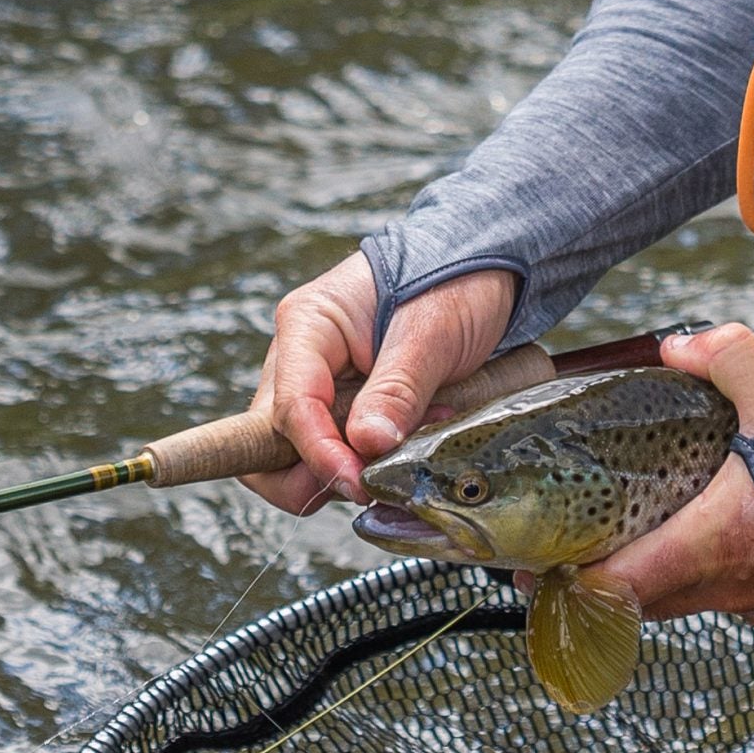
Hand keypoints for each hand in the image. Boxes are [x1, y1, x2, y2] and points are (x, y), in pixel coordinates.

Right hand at [236, 255, 515, 511]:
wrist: (483, 269)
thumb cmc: (454, 282)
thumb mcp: (433, 332)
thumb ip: (397, 388)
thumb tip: (366, 445)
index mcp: (308, 324)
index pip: (292, 406)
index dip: (319, 455)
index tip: (358, 482)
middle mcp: (301, 358)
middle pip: (269, 442)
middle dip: (315, 474)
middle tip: (373, 482)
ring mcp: (319, 385)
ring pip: (297, 457)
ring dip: (347, 470)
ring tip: (407, 448)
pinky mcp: (343, 407)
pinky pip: (335, 452)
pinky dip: (367, 463)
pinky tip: (409, 442)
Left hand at [591, 323, 753, 634]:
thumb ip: (724, 358)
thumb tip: (678, 344)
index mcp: (709, 546)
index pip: (613, 590)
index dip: (568, 584)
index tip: (540, 570)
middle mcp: (732, 592)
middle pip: (647, 601)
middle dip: (615, 575)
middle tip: (589, 542)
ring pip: (698, 601)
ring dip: (674, 573)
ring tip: (664, 528)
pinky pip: (746, 603)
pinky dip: (728, 578)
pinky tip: (742, 537)